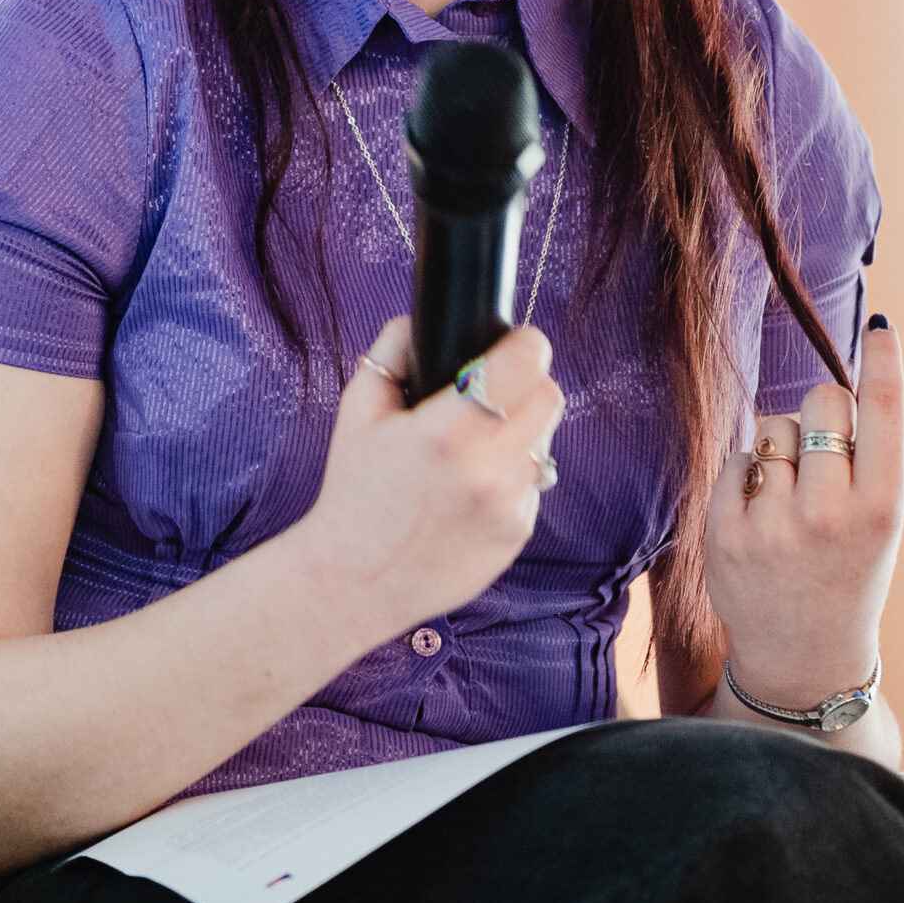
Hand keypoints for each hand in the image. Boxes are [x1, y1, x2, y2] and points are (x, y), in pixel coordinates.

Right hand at [294, 316, 564, 639]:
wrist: (356, 580)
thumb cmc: (354, 492)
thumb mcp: (357, 411)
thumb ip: (392, 352)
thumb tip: (422, 322)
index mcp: (448, 430)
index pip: (526, 363)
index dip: (524, 344)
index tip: (514, 343)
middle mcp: (488, 468)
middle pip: (550, 396)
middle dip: (528, 383)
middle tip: (498, 387)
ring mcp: (509, 504)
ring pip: (545, 441)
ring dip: (521, 430)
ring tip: (476, 443)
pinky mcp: (518, 533)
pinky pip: (532, 484)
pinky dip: (511, 475)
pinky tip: (470, 487)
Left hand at [703, 318, 903, 707]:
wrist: (805, 655)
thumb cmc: (849, 569)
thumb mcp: (881, 522)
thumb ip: (867, 458)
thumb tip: (840, 380)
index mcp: (883, 510)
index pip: (885, 416)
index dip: (885, 364)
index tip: (882, 326)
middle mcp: (829, 515)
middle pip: (822, 401)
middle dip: (824, 411)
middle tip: (826, 454)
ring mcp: (772, 525)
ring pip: (775, 426)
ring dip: (784, 447)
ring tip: (795, 500)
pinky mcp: (724, 532)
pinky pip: (737, 457)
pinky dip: (749, 474)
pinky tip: (762, 516)